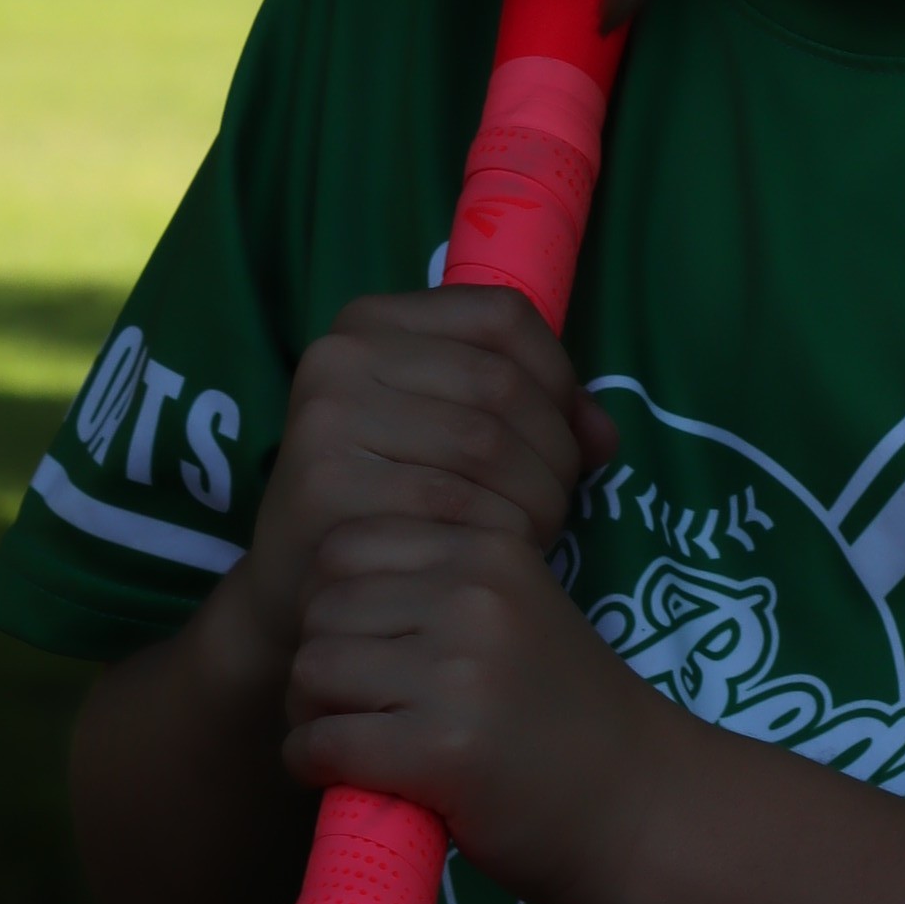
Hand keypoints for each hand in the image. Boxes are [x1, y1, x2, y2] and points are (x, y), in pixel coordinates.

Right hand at [202, 286, 615, 706]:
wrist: (300, 587)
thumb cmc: (391, 498)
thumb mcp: (450, 427)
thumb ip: (532, 409)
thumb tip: (604, 435)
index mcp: (371, 321)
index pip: (503, 315)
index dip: (559, 375)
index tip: (565, 432)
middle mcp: (340, 355)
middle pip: (501, 384)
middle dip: (555, 451)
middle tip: (557, 502)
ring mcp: (327, 418)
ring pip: (486, 444)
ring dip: (537, 498)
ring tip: (532, 533)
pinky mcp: (326, 486)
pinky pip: (456, 504)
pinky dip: (498, 534)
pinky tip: (493, 557)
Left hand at [279, 502, 666, 898]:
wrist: (644, 805)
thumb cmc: (570, 717)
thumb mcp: (516, 614)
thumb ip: (438, 589)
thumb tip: (317, 600)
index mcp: (490, 549)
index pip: (346, 545)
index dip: (335, 601)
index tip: (364, 650)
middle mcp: (473, 596)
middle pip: (320, 608)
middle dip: (321, 664)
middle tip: (353, 709)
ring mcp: (458, 672)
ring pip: (312, 671)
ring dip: (313, 716)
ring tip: (355, 744)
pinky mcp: (441, 750)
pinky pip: (323, 742)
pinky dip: (316, 767)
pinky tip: (356, 781)